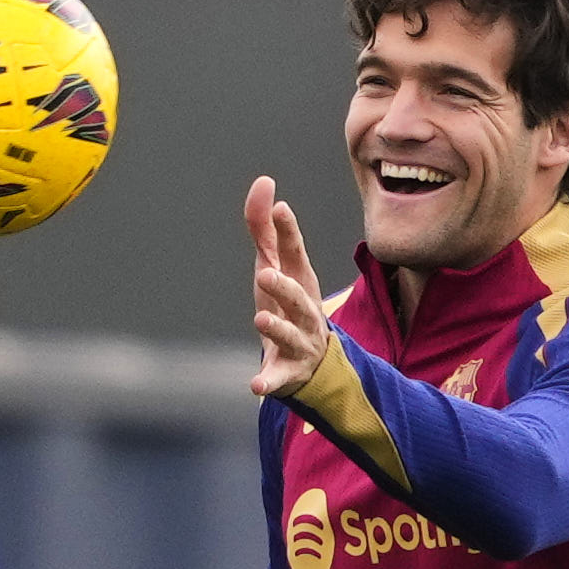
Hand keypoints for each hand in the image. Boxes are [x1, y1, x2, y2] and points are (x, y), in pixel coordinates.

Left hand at [244, 175, 328, 397]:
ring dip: (276, 328)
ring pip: (291, 336)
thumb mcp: (275, 266)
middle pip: (298, 298)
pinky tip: (255, 385)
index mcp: (300, 282)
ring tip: (260, 319)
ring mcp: (299, 343)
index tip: (280, 208)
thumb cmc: (288, 304)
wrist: (313, 362)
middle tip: (263, 273)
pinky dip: (269, 382)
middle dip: (284, 287)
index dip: (288, 232)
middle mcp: (304, 311)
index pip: (295, 254)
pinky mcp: (288, 372)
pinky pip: (279, 379)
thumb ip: (265, 229)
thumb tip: (264, 183)